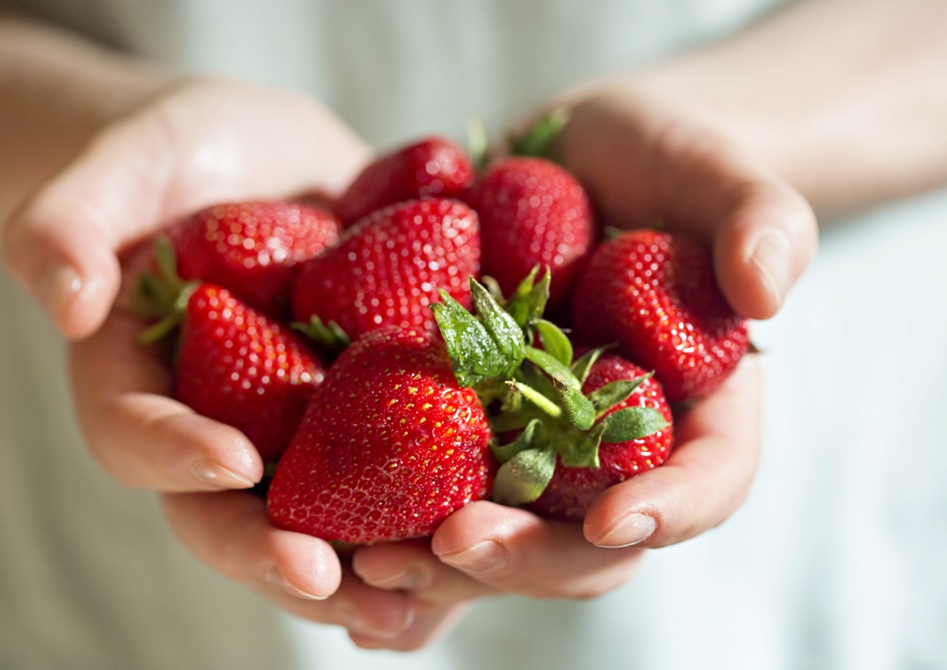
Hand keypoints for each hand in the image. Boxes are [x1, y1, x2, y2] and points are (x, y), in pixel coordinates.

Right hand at [1, 77, 456, 641]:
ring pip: (322, 520)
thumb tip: (62, 296)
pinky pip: (397, 476)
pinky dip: (432, 516)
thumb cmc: (178, 156)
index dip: (176, 456)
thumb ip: (70, 220)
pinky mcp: (371, 411)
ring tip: (417, 601)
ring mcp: (299, 429)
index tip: (232, 463)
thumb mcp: (123, 163)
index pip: (138, 435)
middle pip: (234, 514)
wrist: (268, 161)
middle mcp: (220, 426)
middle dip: (281, 556)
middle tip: (333, 583)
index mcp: (143, 383)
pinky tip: (481, 545)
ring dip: (366, 568)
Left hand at [348, 81, 814, 637]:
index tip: (618, 522)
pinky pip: (429, 492)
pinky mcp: (462, 425)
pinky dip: (387, 527)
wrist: (577, 159)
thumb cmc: (664, 165)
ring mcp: (531, 445)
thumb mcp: (720, 175)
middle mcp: (610, 451)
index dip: (671, 511)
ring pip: (499, 535)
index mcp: (694, 412)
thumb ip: (760, 219)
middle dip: (525, 558)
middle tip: (456, 546)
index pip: (707, 481)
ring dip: (439, 565)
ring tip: (370, 562)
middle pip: (584, 540)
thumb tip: (768, 289)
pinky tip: (334, 550)